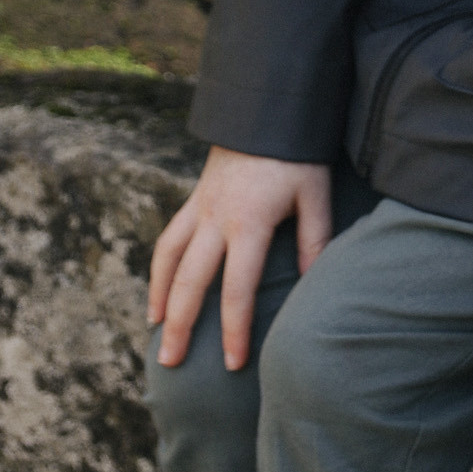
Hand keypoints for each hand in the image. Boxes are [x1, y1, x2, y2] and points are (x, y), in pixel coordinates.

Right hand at [148, 149, 332, 371]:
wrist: (265, 106)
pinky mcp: (193, 200)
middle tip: (171, 365)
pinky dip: (158, 269)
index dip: (235, 330)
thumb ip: (316, 240)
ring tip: (156, 334)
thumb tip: (314, 286)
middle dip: (181, 326)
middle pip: (190, 282)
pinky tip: (158, 293)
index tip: (233, 364)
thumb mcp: (315, 194)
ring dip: (159, 299)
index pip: (237, 289)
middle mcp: (216, 220)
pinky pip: (168, 239)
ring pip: (168, 261)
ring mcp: (199, 209)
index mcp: (248, 224)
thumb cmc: (297, 153)